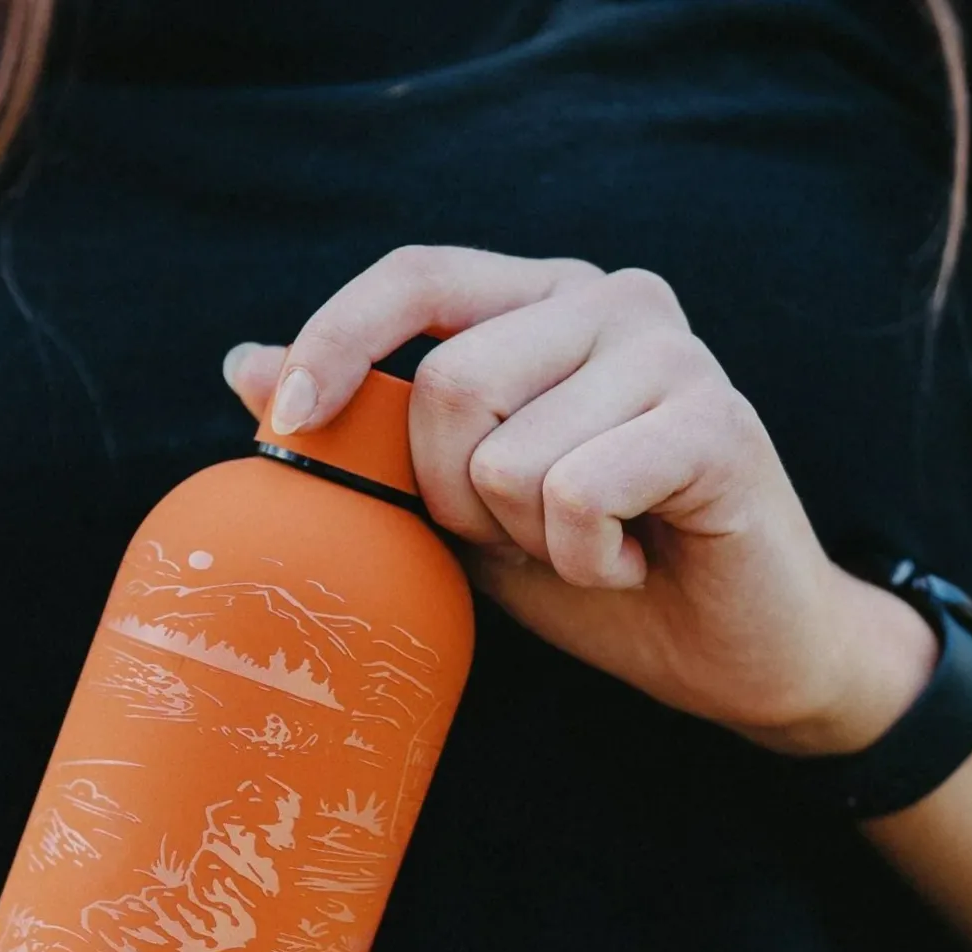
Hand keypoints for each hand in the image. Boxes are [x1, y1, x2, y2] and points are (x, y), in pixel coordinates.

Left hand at [225, 247, 937, 755]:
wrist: (729, 654)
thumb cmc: (594, 571)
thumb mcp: (459, 504)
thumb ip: (372, 433)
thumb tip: (243, 365)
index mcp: (544, 303)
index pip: (416, 276)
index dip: (339, 337)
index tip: (288, 417)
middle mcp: (612, 300)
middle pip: (452, 386)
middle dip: (458, 497)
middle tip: (526, 533)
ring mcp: (673, 352)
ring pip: (508, 455)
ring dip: (527, 539)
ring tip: (591, 546)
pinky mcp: (716, 422)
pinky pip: (576, 494)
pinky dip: (584, 560)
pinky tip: (630, 560)